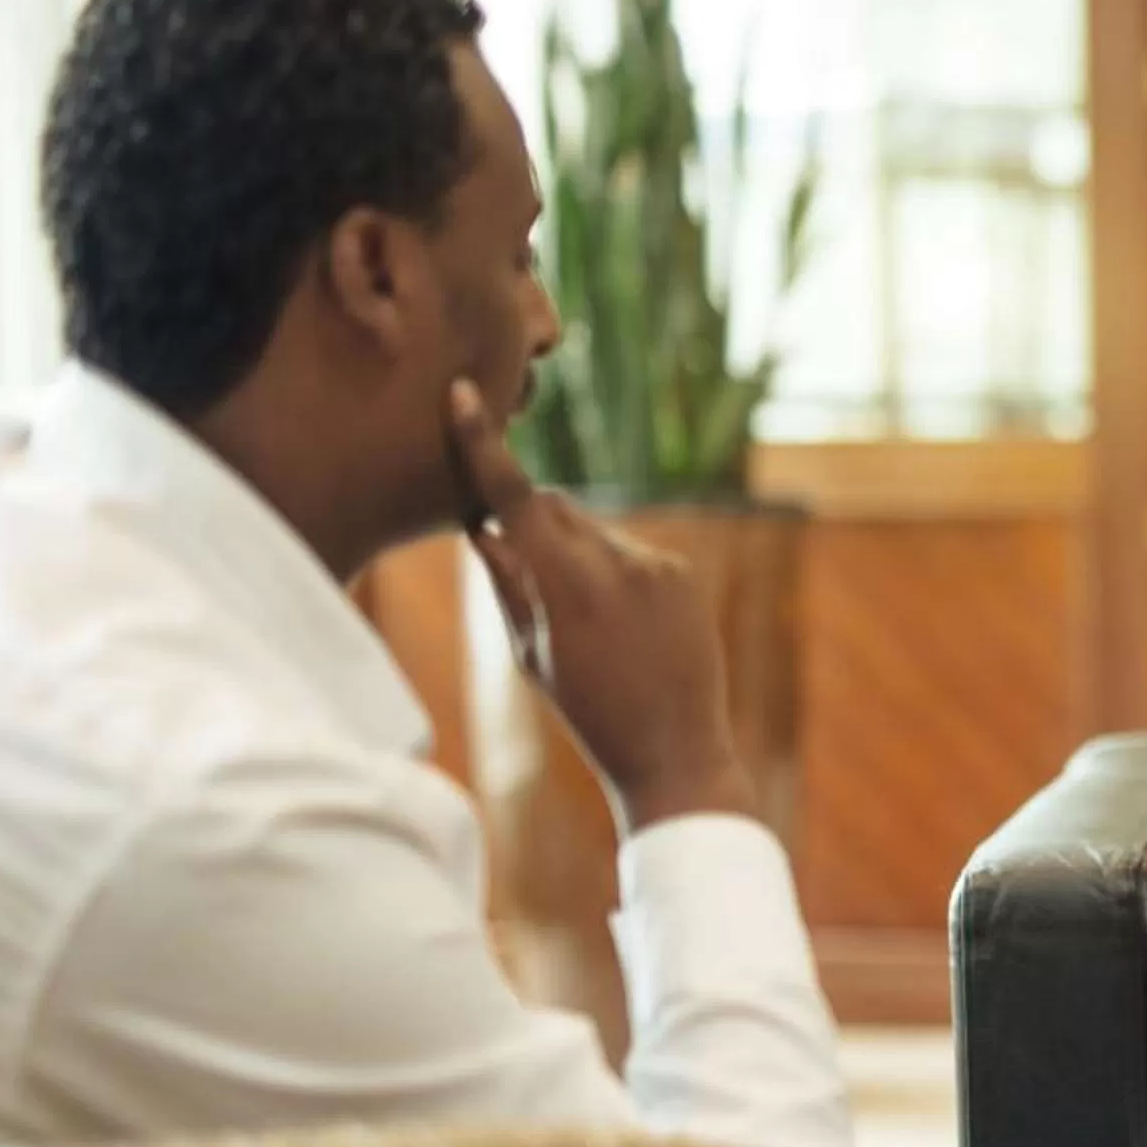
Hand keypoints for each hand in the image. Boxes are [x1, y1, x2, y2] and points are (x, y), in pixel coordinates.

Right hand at [447, 380, 752, 833]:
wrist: (675, 751)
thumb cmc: (589, 713)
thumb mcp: (530, 654)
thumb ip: (506, 582)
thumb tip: (482, 526)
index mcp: (569, 584)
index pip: (516, 498)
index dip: (485, 446)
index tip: (464, 395)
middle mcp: (618, 561)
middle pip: (553, 507)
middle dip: (529, 524)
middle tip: (522, 573)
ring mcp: (658, 563)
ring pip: (592, 530)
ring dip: (573, 554)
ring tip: (586, 624)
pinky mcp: (683, 571)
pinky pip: (630, 552)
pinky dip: (611, 572)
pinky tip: (622, 627)